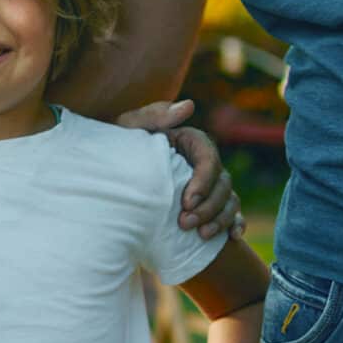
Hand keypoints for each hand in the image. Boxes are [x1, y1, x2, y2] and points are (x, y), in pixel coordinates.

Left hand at [117, 100, 243, 239]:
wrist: (106, 177)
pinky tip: (232, 236)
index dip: (203, 181)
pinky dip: (236, 224)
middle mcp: (204, 163)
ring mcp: (208, 185)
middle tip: (185, 224)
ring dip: (220, 219)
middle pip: (222, 183)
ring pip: (229, 200)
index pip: (209, 158)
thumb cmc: (117, 147)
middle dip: (209, 207)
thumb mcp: (128, 128)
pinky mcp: (207, 206)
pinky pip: (232, 214)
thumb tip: (189, 105)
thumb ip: (154, 115)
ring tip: (201, 236)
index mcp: (190, 141)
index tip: (186, 201)